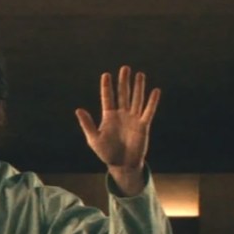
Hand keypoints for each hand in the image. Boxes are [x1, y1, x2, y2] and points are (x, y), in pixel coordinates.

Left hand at [75, 66, 160, 194]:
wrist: (122, 165)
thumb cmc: (106, 153)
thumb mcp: (94, 139)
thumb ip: (87, 124)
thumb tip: (78, 109)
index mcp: (109, 116)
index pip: (107, 98)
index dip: (106, 87)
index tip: (106, 75)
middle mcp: (121, 115)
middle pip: (123, 94)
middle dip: (123, 82)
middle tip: (125, 68)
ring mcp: (133, 119)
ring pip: (136, 99)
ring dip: (138, 87)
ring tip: (139, 74)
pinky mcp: (143, 126)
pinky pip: (148, 112)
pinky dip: (152, 102)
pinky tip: (155, 91)